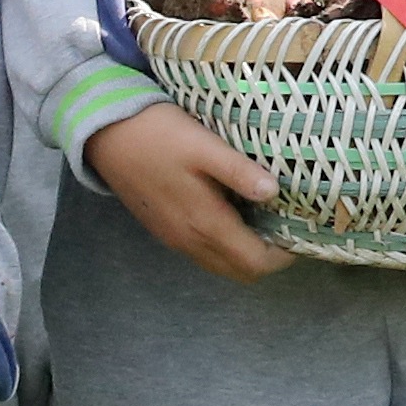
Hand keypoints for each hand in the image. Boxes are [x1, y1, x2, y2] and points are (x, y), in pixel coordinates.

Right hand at [88, 101, 291, 282]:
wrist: (105, 133)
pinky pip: (203, 252)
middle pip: (241, 271)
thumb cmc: (158, 134)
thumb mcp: (203, 146)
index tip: (300, 230)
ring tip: (264, 219)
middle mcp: (189, 241)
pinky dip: (225, 245)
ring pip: (221, 264)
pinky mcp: (165, 230)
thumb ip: (239, 172)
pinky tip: (233, 213)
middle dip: (268, 257)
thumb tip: (275, 192)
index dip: (283, 255)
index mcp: (205, 223)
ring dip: (246, 252)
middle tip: (286, 225)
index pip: (255, 262)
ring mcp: (175, 239)